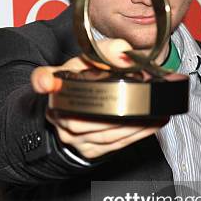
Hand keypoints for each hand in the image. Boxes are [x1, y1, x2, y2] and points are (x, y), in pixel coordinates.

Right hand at [31, 39, 167, 158]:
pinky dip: (135, 136)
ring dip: (135, 125)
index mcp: (58, 83)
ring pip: (103, 133)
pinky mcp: (86, 150)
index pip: (43, 78)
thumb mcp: (96, 58)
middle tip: (148, 101)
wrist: (79, 107)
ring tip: (157, 113)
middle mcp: (59, 111)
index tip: (47, 82)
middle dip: (122, 110)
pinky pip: (112, 145)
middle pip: (88, 114)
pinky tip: (151, 126)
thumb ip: (110, 50)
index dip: (44, 80)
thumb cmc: (87, 79)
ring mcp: (71, 135)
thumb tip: (124, 54)